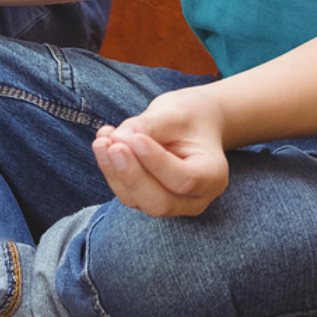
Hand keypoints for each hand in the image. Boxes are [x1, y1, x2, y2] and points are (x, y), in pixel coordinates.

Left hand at [92, 87, 229, 217]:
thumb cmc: (189, 117)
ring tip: (103, 139)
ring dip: (114, 171)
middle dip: (131, 175)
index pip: (185, 180)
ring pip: (137, 200)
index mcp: (214, 177)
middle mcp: (195, 199)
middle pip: (159, 202)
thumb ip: (148, 125)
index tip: (135, 138)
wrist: (192, 124)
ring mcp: (170, 205)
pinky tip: (103, 143)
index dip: (157, 163)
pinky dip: (111, 170)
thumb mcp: (175, 112)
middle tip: (112, 144)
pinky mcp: (148, 200)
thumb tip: (116, 138)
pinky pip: (125, 193)